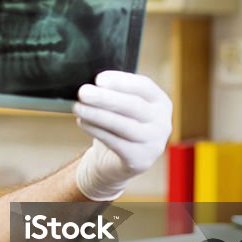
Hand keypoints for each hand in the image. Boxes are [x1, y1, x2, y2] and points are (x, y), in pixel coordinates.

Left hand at [73, 71, 171, 200]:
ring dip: (97, 114)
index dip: (121, 81)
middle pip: (133, 105)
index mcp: (161, 102)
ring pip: (123, 125)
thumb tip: (92, 84)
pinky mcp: (140, 160)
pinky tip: (82, 122)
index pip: (144, 86)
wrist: (114, 162)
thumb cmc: (116, 127)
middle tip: (83, 92)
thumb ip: (112, 93)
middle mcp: (163, 122)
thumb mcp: (119, 107)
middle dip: (105, 98)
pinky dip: (96, 130)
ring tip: (78, 107)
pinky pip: (115, 142)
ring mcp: (154, 143)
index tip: (98, 79)